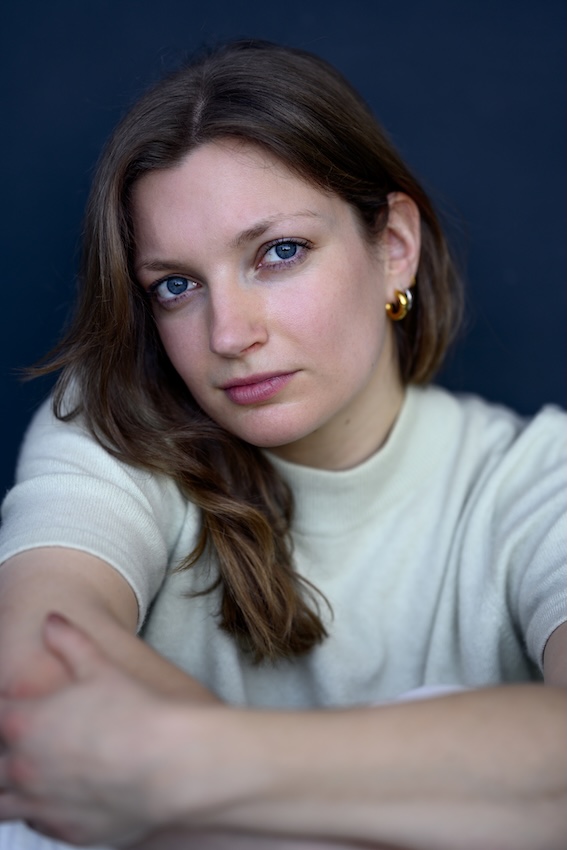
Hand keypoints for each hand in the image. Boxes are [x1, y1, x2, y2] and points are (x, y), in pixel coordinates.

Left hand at [0, 614, 188, 846]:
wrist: (169, 765)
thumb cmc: (134, 713)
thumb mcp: (100, 667)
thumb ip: (70, 642)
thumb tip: (51, 620)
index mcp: (23, 724)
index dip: (3, 709)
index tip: (12, 707)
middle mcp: (22, 768)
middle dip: (3, 751)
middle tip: (26, 739)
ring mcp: (40, 805)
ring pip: (0, 804)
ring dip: (7, 789)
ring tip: (27, 775)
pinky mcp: (64, 832)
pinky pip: (34, 825)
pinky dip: (36, 812)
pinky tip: (54, 797)